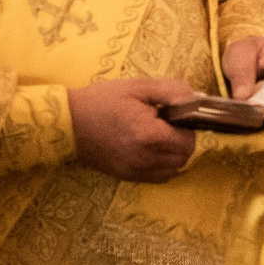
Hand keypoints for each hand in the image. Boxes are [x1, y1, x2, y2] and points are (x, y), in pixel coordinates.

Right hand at [70, 78, 199, 181]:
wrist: (67, 123)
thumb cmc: (101, 101)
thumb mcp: (137, 87)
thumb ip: (171, 91)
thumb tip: (196, 98)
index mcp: (149, 134)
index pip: (188, 141)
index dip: (187, 128)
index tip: (175, 117)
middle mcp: (145, 158)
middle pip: (183, 157)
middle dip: (182, 141)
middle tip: (167, 125)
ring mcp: (135, 170)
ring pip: (173, 170)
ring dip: (173, 155)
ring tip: (158, 137)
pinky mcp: (127, 176)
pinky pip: (158, 177)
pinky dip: (162, 166)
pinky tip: (150, 149)